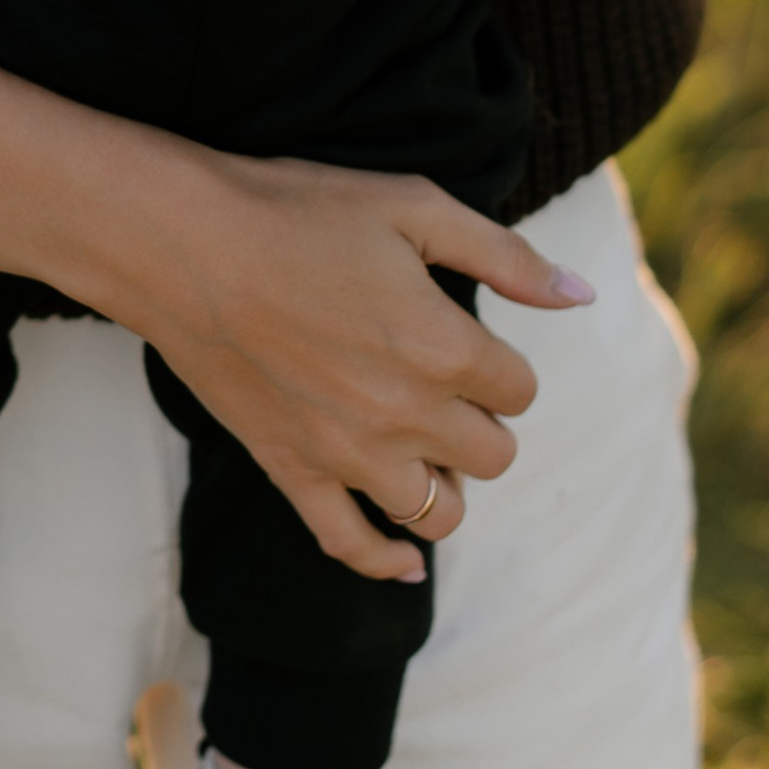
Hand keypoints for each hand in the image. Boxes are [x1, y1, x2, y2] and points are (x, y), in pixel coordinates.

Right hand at [123, 151, 594, 585]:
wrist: (185, 242)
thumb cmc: (299, 211)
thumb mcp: (414, 207)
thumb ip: (506, 256)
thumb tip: (582, 296)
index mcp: (445, 349)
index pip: (521, 389)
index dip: (503, 363)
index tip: (468, 336)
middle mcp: (405, 415)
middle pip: (493, 455)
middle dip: (483, 421)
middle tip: (447, 384)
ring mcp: (347, 454)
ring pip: (439, 511)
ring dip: (447, 481)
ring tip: (424, 442)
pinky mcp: (293, 472)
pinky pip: (351, 546)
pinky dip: (387, 561)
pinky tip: (408, 560)